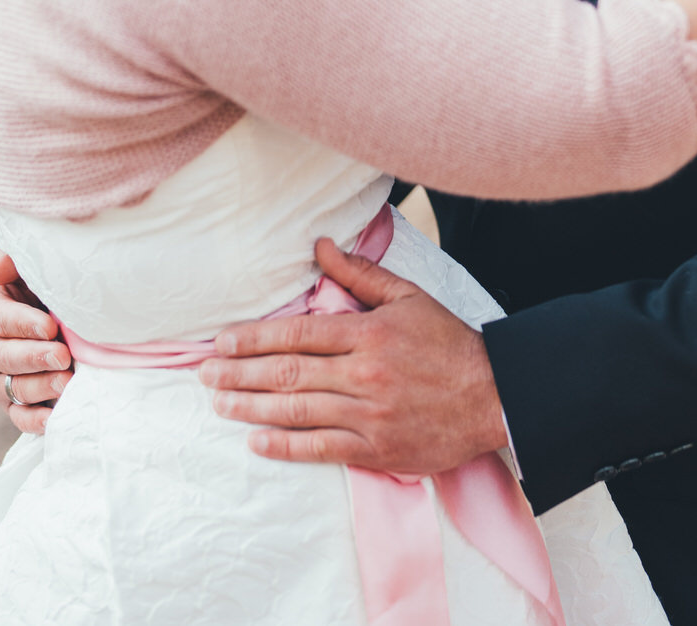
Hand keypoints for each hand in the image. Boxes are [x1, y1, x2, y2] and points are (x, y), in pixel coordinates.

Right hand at [0, 249, 72, 434]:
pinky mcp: (11, 402)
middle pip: (4, 358)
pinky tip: (56, 418)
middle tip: (63, 355)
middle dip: (34, 358)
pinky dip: (36, 421)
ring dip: (40, 388)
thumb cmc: (37, 277)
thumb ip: (11, 258)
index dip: (23, 324)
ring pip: (13, 388)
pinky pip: (19, 417)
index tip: (50, 326)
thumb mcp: (26, 261)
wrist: (48, 305)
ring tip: (67, 381)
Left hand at [199, 237, 507, 471]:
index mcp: (369, 333)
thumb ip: (360, 274)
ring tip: (219, 405)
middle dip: (239, 374)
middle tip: (203, 376)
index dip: (254, 338)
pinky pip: (321, 449)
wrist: (493, 396)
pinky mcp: (377, 450)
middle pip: (288, 373)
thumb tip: (320, 246)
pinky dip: (286, 446)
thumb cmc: (448, 342)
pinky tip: (257, 441)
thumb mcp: (408, 297)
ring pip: (297, 411)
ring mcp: (369, 416)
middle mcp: (364, 375)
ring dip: (251, 409)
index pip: (299, 334)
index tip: (221, 342)